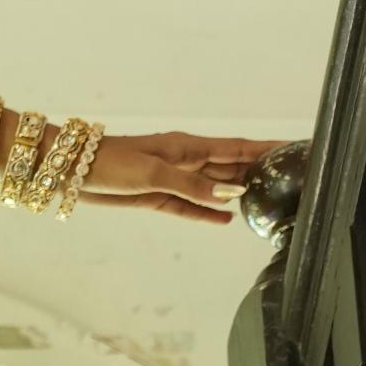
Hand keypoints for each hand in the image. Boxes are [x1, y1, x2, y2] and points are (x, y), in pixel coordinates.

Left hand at [73, 130, 288, 225]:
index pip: (237, 147)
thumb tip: (234, 194)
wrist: (72, 171)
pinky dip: (208, 212)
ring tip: (265, 197)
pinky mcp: (156, 198)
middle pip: (230, 166)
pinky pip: (189, 206)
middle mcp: (185, 161)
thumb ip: (193, 186)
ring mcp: (172, 180)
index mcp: (189, 147)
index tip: (293, 148)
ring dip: (237, 191)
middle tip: (289, 177)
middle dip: (258, 169)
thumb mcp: (154, 175)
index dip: (265, 149)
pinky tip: (226, 218)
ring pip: (212, 186)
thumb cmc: (111, 164)